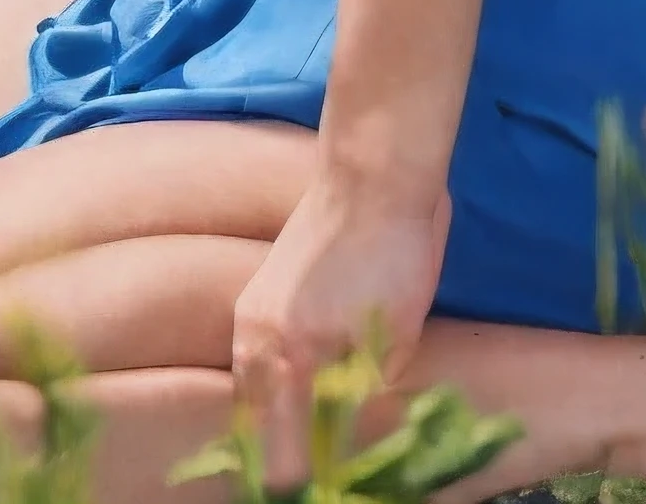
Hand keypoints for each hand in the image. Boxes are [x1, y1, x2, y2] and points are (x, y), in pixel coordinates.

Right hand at [230, 170, 451, 489]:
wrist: (373, 173)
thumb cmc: (397, 253)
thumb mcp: (397, 334)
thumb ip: (367, 390)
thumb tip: (354, 438)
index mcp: (296, 356)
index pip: (288, 451)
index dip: (300, 480)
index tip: (313, 494)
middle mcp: (259, 341)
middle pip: (257, 427)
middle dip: (276, 459)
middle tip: (299, 482)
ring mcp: (251, 315)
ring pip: (249, 393)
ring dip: (265, 425)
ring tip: (290, 451)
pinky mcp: (254, 296)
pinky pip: (249, 360)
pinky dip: (262, 387)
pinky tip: (282, 398)